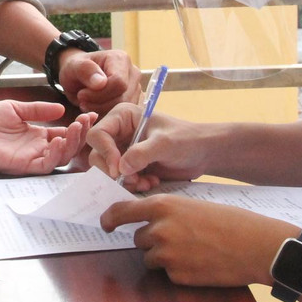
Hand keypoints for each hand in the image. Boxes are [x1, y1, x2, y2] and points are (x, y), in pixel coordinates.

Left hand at [0, 101, 95, 173]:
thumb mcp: (16, 109)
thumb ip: (38, 110)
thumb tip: (61, 108)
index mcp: (37, 135)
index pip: (64, 132)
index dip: (78, 125)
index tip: (89, 114)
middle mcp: (37, 148)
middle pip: (67, 146)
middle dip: (80, 134)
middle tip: (87, 120)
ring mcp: (31, 158)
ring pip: (61, 157)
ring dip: (71, 143)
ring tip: (76, 127)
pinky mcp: (23, 166)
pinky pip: (45, 165)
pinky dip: (54, 154)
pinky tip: (57, 140)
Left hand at [57, 48, 140, 112]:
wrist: (79, 76)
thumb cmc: (76, 69)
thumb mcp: (73, 66)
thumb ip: (85, 71)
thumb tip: (101, 83)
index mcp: (120, 59)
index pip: (118, 83)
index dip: (99, 94)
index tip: (81, 95)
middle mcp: (133, 72)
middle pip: (122, 98)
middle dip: (99, 104)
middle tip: (82, 102)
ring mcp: (136, 87)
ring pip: (124, 108)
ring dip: (102, 110)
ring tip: (86, 104)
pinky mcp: (133, 100)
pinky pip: (123, 114)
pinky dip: (107, 115)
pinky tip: (94, 108)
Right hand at [84, 104, 208, 190]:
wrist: (203, 154)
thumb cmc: (186, 139)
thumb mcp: (165, 144)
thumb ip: (142, 153)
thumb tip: (120, 169)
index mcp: (122, 117)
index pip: (98, 134)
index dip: (105, 153)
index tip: (119, 171)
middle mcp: (117, 132)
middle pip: (98, 154)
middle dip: (114, 171)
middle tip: (135, 180)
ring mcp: (122, 150)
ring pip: (107, 170)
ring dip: (125, 181)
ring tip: (147, 182)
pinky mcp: (129, 165)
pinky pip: (120, 179)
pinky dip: (133, 185)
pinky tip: (151, 182)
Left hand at [100, 195, 294, 286]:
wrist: (256, 246)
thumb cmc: (229, 222)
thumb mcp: (192, 205)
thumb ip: (166, 212)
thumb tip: (146, 221)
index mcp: (162, 206)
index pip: (121, 211)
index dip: (109, 219)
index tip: (105, 225)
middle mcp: (159, 229)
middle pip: (138, 239)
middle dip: (152, 241)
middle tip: (180, 240)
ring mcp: (167, 254)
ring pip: (150, 258)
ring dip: (164, 257)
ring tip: (193, 251)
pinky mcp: (177, 276)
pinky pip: (167, 274)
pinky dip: (179, 272)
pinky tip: (201, 264)